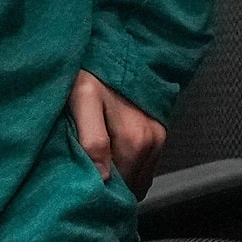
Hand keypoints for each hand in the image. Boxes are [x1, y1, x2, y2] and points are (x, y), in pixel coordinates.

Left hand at [68, 70, 164, 193]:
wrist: (113, 48)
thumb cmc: (92, 73)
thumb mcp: (82, 100)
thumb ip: (92, 139)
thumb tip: (103, 178)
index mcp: (134, 141)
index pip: (122, 188)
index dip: (101, 192)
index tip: (83, 190)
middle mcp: (152, 143)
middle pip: (132, 184)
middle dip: (111, 186)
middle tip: (85, 179)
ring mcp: (159, 138)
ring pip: (139, 175)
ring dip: (121, 176)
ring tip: (95, 166)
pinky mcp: (159, 133)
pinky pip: (145, 163)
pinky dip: (129, 166)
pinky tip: (110, 156)